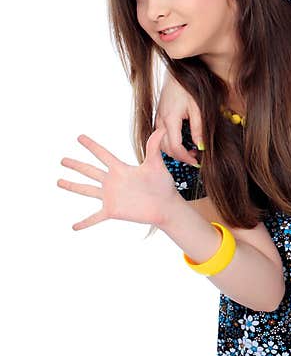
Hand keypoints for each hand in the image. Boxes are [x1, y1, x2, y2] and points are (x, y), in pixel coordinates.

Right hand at [58, 129, 182, 230]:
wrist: (166, 206)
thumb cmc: (162, 185)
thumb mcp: (156, 164)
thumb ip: (154, 147)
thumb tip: (162, 129)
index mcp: (120, 169)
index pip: (102, 154)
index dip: (91, 145)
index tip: (80, 137)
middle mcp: (113, 181)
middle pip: (89, 171)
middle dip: (76, 165)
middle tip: (62, 160)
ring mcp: (111, 196)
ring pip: (86, 190)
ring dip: (72, 186)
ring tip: (59, 181)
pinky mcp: (112, 211)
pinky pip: (94, 218)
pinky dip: (84, 223)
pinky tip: (74, 227)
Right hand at [156, 71, 202, 166]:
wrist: (177, 73)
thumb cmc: (189, 88)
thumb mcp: (198, 108)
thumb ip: (199, 128)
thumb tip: (201, 146)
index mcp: (170, 119)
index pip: (175, 147)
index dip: (186, 158)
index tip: (197, 162)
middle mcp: (160, 120)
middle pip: (166, 148)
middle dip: (180, 157)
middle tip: (196, 158)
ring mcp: (157, 118)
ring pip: (161, 143)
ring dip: (175, 151)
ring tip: (192, 150)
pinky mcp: (158, 116)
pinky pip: (160, 136)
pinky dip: (170, 143)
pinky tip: (183, 142)